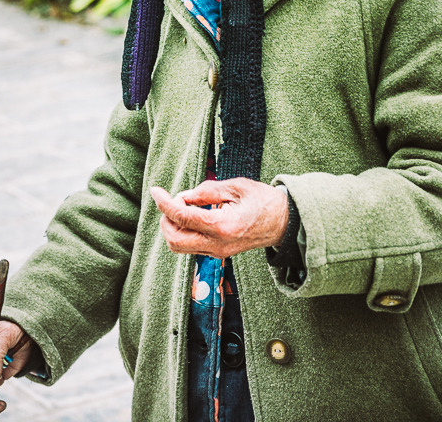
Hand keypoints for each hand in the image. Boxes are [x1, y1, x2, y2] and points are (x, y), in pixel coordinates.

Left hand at [151, 177, 288, 257]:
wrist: (285, 223)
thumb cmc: (263, 200)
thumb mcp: (236, 186)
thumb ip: (206, 191)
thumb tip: (183, 196)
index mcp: (222, 225)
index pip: (182, 217)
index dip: (164, 203)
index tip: (156, 191)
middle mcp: (217, 244)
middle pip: (174, 240)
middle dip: (166, 219)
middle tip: (171, 200)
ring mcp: (217, 252)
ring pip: (180, 247)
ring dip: (173, 227)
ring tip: (182, 207)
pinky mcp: (219, 254)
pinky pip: (191, 246)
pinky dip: (183, 231)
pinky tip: (191, 216)